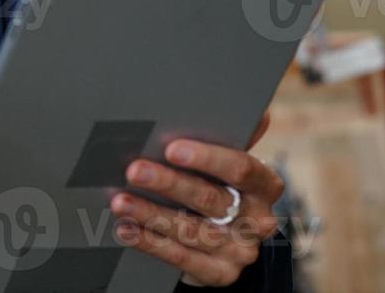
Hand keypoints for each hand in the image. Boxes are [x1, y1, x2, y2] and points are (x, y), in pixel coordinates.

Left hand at [109, 115, 282, 286]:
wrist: (227, 241)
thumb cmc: (221, 186)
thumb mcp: (227, 163)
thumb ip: (233, 137)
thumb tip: (253, 109)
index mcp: (265, 186)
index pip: (242, 169)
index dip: (207, 157)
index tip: (172, 148)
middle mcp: (257, 220)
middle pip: (210, 198)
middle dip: (168, 183)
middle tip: (134, 170)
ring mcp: (240, 250)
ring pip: (192, 230)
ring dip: (151, 213)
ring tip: (120, 201)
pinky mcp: (221, 274)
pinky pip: (181, 258)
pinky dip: (150, 242)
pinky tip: (127, 229)